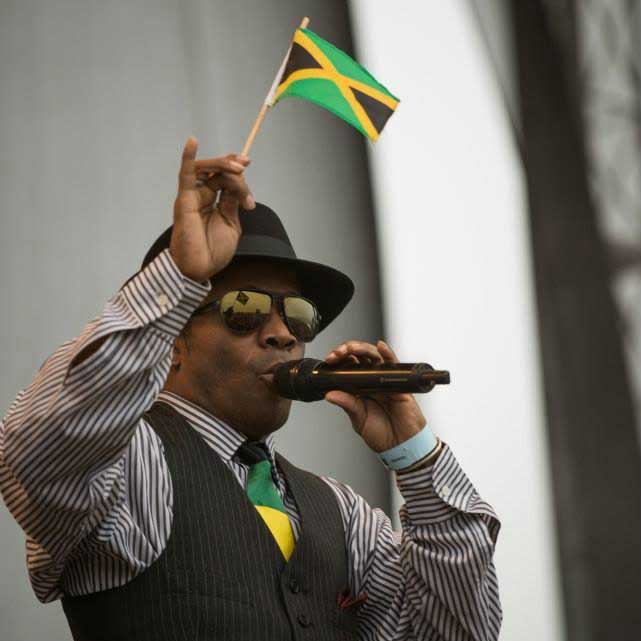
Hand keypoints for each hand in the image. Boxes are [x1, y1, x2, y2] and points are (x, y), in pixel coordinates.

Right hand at [170, 137, 255, 282]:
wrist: (199, 269)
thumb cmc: (213, 252)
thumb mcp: (231, 224)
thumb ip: (232, 203)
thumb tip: (238, 185)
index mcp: (215, 203)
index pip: (226, 180)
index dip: (237, 174)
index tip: (248, 169)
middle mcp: (202, 197)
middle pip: (219, 173)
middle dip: (234, 169)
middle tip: (245, 167)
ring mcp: (193, 197)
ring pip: (207, 170)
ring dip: (222, 164)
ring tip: (238, 168)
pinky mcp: (185, 199)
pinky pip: (185, 175)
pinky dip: (188, 157)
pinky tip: (192, 141)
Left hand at [323, 340, 426, 452]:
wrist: (401, 446)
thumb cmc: (382, 434)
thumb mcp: (358, 418)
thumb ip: (347, 404)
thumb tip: (329, 394)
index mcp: (360, 387)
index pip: (348, 366)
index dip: (338, 360)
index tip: (329, 360)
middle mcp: (372, 380)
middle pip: (360, 356)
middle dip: (346, 350)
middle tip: (336, 354)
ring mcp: (385, 380)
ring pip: (374, 356)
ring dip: (361, 348)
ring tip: (350, 348)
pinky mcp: (399, 383)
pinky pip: (394, 364)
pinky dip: (388, 353)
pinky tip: (380, 347)